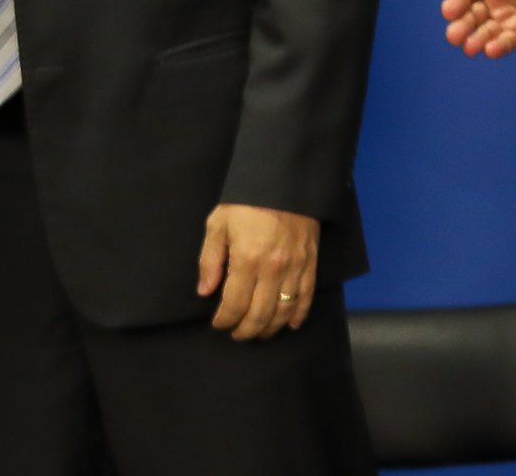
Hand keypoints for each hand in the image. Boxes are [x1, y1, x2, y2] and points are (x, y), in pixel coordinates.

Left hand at [197, 204, 318, 339]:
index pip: (234, 304)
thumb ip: (210, 260)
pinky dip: (298, 315)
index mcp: (246, 260)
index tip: (218, 324)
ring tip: (258, 333)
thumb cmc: (245, 202)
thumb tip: (205, 291)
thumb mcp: (218, 224)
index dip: (224, 320)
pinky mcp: (310, 263)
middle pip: (260, 314)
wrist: (282, 181)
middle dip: (246, 330)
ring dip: (270, 328)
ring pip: (283, 311)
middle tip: (237, 334)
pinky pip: (306, 297)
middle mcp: (272, 269)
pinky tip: (289, 325)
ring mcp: (294, 268)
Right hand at [441, 0, 515, 57]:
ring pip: (485, 30)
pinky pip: (506, 40)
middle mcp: (492, 0)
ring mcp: (504, 18)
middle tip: (453, 36)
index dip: (457, 0)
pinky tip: (491, 51)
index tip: (448, 11)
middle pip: (470, 14)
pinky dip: (498, 46)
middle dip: (461, 25)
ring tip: (470, 48)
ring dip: (476, 39)